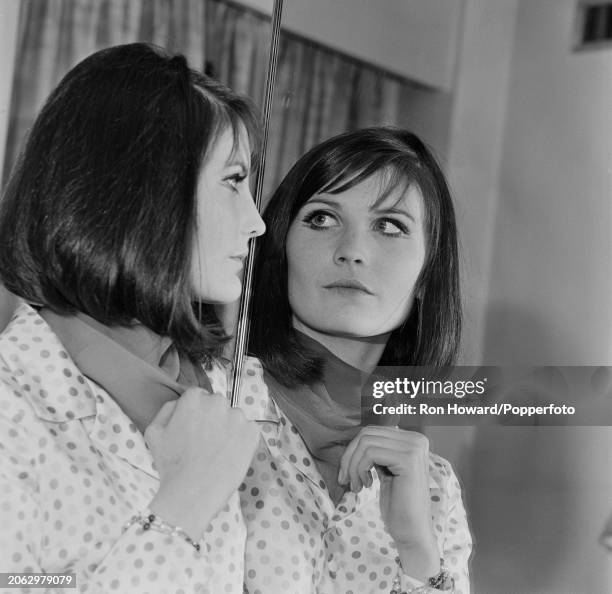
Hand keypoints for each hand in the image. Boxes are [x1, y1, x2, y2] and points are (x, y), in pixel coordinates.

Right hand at [145, 389, 259, 539]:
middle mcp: (217, 401)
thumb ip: (167, 410)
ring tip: (218, 452)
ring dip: (228, 428)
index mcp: (193, 398)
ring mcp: (237, 416)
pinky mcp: (252, 431)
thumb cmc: (171, 464)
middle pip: (217, 405)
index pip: (198, 397)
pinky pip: (248, 430)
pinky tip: (231, 455)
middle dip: (213, 418)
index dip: (196, 414)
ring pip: (233, 417)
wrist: (194, 492)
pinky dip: (242, 440)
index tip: (194, 430)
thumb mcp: (154, 433)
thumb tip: (180, 403)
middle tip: (206, 442)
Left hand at [338, 426, 438, 580]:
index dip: (353, 450)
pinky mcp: (408, 459)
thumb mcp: (385, 469)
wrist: (412, 532)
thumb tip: (355, 438)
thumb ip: (377, 451)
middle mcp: (416, 439)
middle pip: (367, 434)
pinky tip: (365, 486)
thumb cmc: (397, 504)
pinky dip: (359, 469)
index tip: (347, 473)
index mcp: (412, 439)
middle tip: (346, 480)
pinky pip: (370, 453)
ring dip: (353, 466)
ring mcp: (414, 447)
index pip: (372, 431)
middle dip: (349, 457)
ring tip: (356, 485)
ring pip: (365, 442)